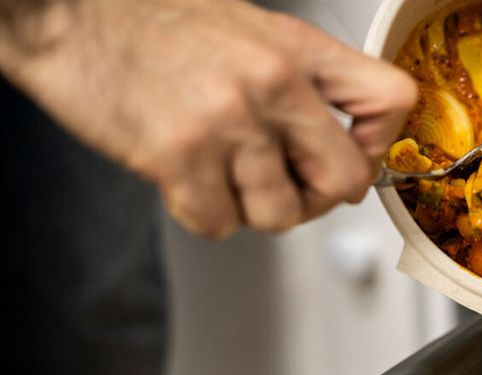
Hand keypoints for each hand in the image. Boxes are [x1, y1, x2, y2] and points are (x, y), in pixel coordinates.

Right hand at [0, 0, 416, 237]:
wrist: (65, 15)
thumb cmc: (151, 22)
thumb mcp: (250, 30)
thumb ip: (302, 82)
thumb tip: (342, 144)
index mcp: (296, 50)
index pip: (391, 100)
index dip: (378, 144)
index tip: (354, 155)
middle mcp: (272, 83)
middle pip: (346, 179)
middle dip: (317, 197)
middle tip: (287, 185)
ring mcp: (228, 121)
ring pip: (281, 214)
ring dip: (251, 207)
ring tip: (221, 172)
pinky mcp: (180, 156)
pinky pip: (220, 223)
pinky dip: (203, 212)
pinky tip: (184, 177)